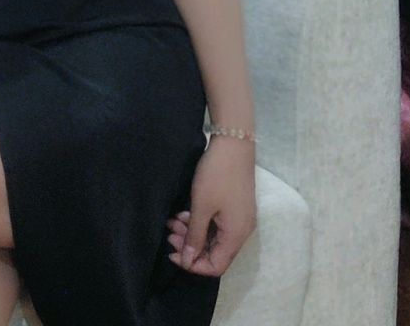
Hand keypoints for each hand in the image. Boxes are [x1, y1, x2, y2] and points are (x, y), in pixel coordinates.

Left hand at [165, 137, 256, 277]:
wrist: (234, 143)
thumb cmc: (216, 176)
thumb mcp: (201, 206)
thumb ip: (195, 236)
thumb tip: (188, 260)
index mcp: (236, 236)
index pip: (216, 266)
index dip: (193, 265)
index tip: (172, 253)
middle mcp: (241, 231)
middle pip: (214, 252)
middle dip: (189, 246)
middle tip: (169, 234)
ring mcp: (239, 218)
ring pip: (213, 237)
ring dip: (192, 232)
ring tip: (171, 221)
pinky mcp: (234, 206)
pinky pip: (216, 224)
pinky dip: (199, 222)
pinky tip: (183, 213)